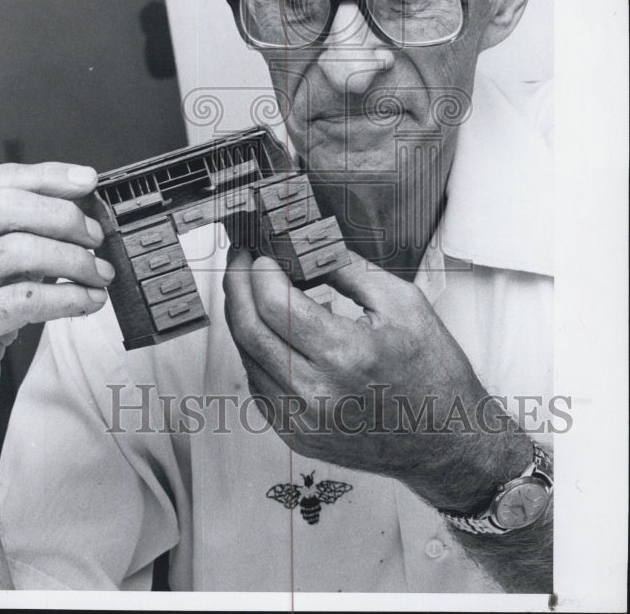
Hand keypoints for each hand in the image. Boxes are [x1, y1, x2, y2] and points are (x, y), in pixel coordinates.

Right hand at [0, 162, 113, 428]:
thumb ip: (23, 235)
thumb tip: (81, 213)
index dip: (45, 176)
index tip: (86, 181)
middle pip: (4, 207)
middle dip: (62, 217)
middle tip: (95, 236)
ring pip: (18, 250)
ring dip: (73, 260)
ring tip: (98, 274)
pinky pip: (26, 300)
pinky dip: (68, 297)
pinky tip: (88, 300)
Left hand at [223, 249, 530, 511]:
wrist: (449, 442)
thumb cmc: (433, 372)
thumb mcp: (401, 302)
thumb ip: (346, 267)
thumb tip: (303, 243)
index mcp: (346, 354)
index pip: (274, 303)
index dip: (258, 271)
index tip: (262, 251)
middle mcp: (316, 393)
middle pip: (248, 329)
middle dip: (237, 285)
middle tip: (241, 260)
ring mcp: (302, 421)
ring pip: (246, 357)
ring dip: (241, 317)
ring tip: (250, 288)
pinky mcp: (297, 436)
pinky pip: (257, 385)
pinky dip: (254, 351)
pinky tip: (266, 329)